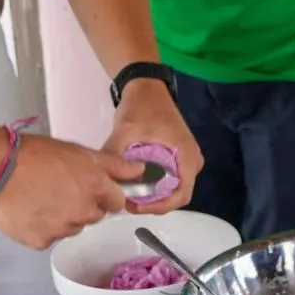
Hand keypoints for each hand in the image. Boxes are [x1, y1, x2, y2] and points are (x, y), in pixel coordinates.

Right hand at [0, 135, 144, 249]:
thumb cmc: (38, 155)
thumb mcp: (81, 152)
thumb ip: (115, 165)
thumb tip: (141, 171)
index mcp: (97, 189)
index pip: (116, 201)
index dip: (104, 193)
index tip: (88, 185)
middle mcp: (84, 213)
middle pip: (94, 215)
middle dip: (83, 205)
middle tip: (60, 188)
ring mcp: (62, 230)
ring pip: (71, 227)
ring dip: (63, 217)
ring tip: (42, 197)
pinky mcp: (41, 242)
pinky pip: (49, 237)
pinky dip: (42, 228)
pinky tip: (30, 210)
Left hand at [102, 78, 204, 213]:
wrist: (147, 87)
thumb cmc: (142, 106)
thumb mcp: (125, 130)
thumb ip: (114, 154)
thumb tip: (102, 179)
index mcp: (187, 155)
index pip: (182, 194)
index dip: (160, 206)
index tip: (137, 206)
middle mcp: (191, 160)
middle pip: (178, 194)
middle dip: (154, 204)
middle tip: (129, 202)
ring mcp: (186, 159)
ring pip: (174, 188)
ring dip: (154, 196)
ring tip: (130, 195)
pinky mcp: (178, 157)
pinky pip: (170, 180)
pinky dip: (155, 187)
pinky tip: (136, 185)